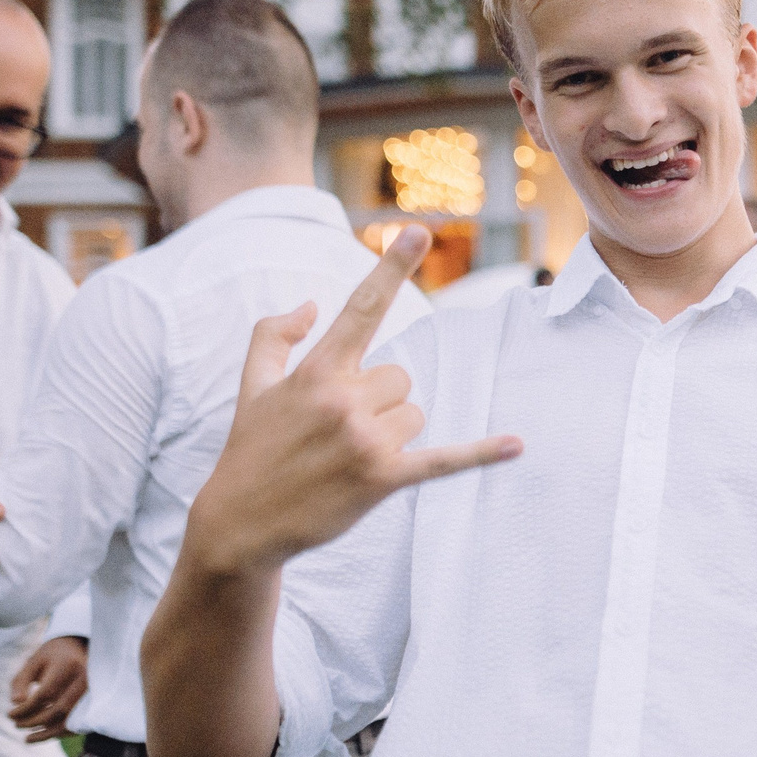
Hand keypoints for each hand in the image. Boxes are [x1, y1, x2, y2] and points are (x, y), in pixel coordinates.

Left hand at [9, 635, 88, 742]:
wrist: (78, 649)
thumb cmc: (50, 657)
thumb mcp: (33, 662)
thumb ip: (21, 681)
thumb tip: (16, 703)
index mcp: (68, 665)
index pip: (45, 694)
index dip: (25, 708)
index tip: (9, 714)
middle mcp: (85, 679)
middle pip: (58, 709)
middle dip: (34, 721)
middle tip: (16, 724)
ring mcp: (92, 693)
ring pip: (69, 720)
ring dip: (46, 733)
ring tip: (27, 738)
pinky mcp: (93, 704)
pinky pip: (76, 724)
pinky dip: (57, 733)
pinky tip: (40, 736)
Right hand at [184, 226, 521, 578]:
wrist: (240, 524)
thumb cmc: (251, 449)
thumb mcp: (252, 385)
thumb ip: (275, 335)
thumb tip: (311, 305)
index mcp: (317, 370)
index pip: (362, 309)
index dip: (391, 269)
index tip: (417, 232)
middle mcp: (343, 399)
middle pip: (401, 378)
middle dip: (378, 401)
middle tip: (338, 432)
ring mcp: (365, 440)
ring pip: (414, 415)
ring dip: (391, 433)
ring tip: (347, 457)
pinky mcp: (383, 479)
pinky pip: (444, 459)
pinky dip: (480, 452)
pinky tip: (516, 446)